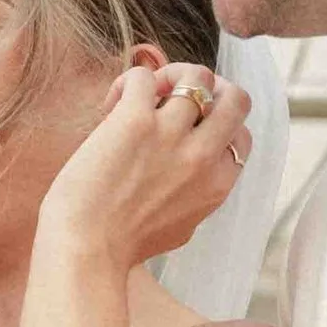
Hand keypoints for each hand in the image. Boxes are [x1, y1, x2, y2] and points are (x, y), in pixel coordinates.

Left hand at [40, 65, 251, 271]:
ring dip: (169, 77)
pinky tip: (111, 104)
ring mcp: (172, 135)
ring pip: (196, 76)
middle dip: (210, 89)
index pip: (241, 136)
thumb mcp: (181, 227)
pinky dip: (128, 81)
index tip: (191, 129)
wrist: (85, 251)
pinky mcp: (135, 120)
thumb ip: (197, 197)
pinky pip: (143, 76)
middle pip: (236, 98)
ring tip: (144, 96)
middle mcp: (203, 156)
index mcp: (217, 184)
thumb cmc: (122, 246)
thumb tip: (195, 176)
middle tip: (177, 98)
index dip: (217, 125)